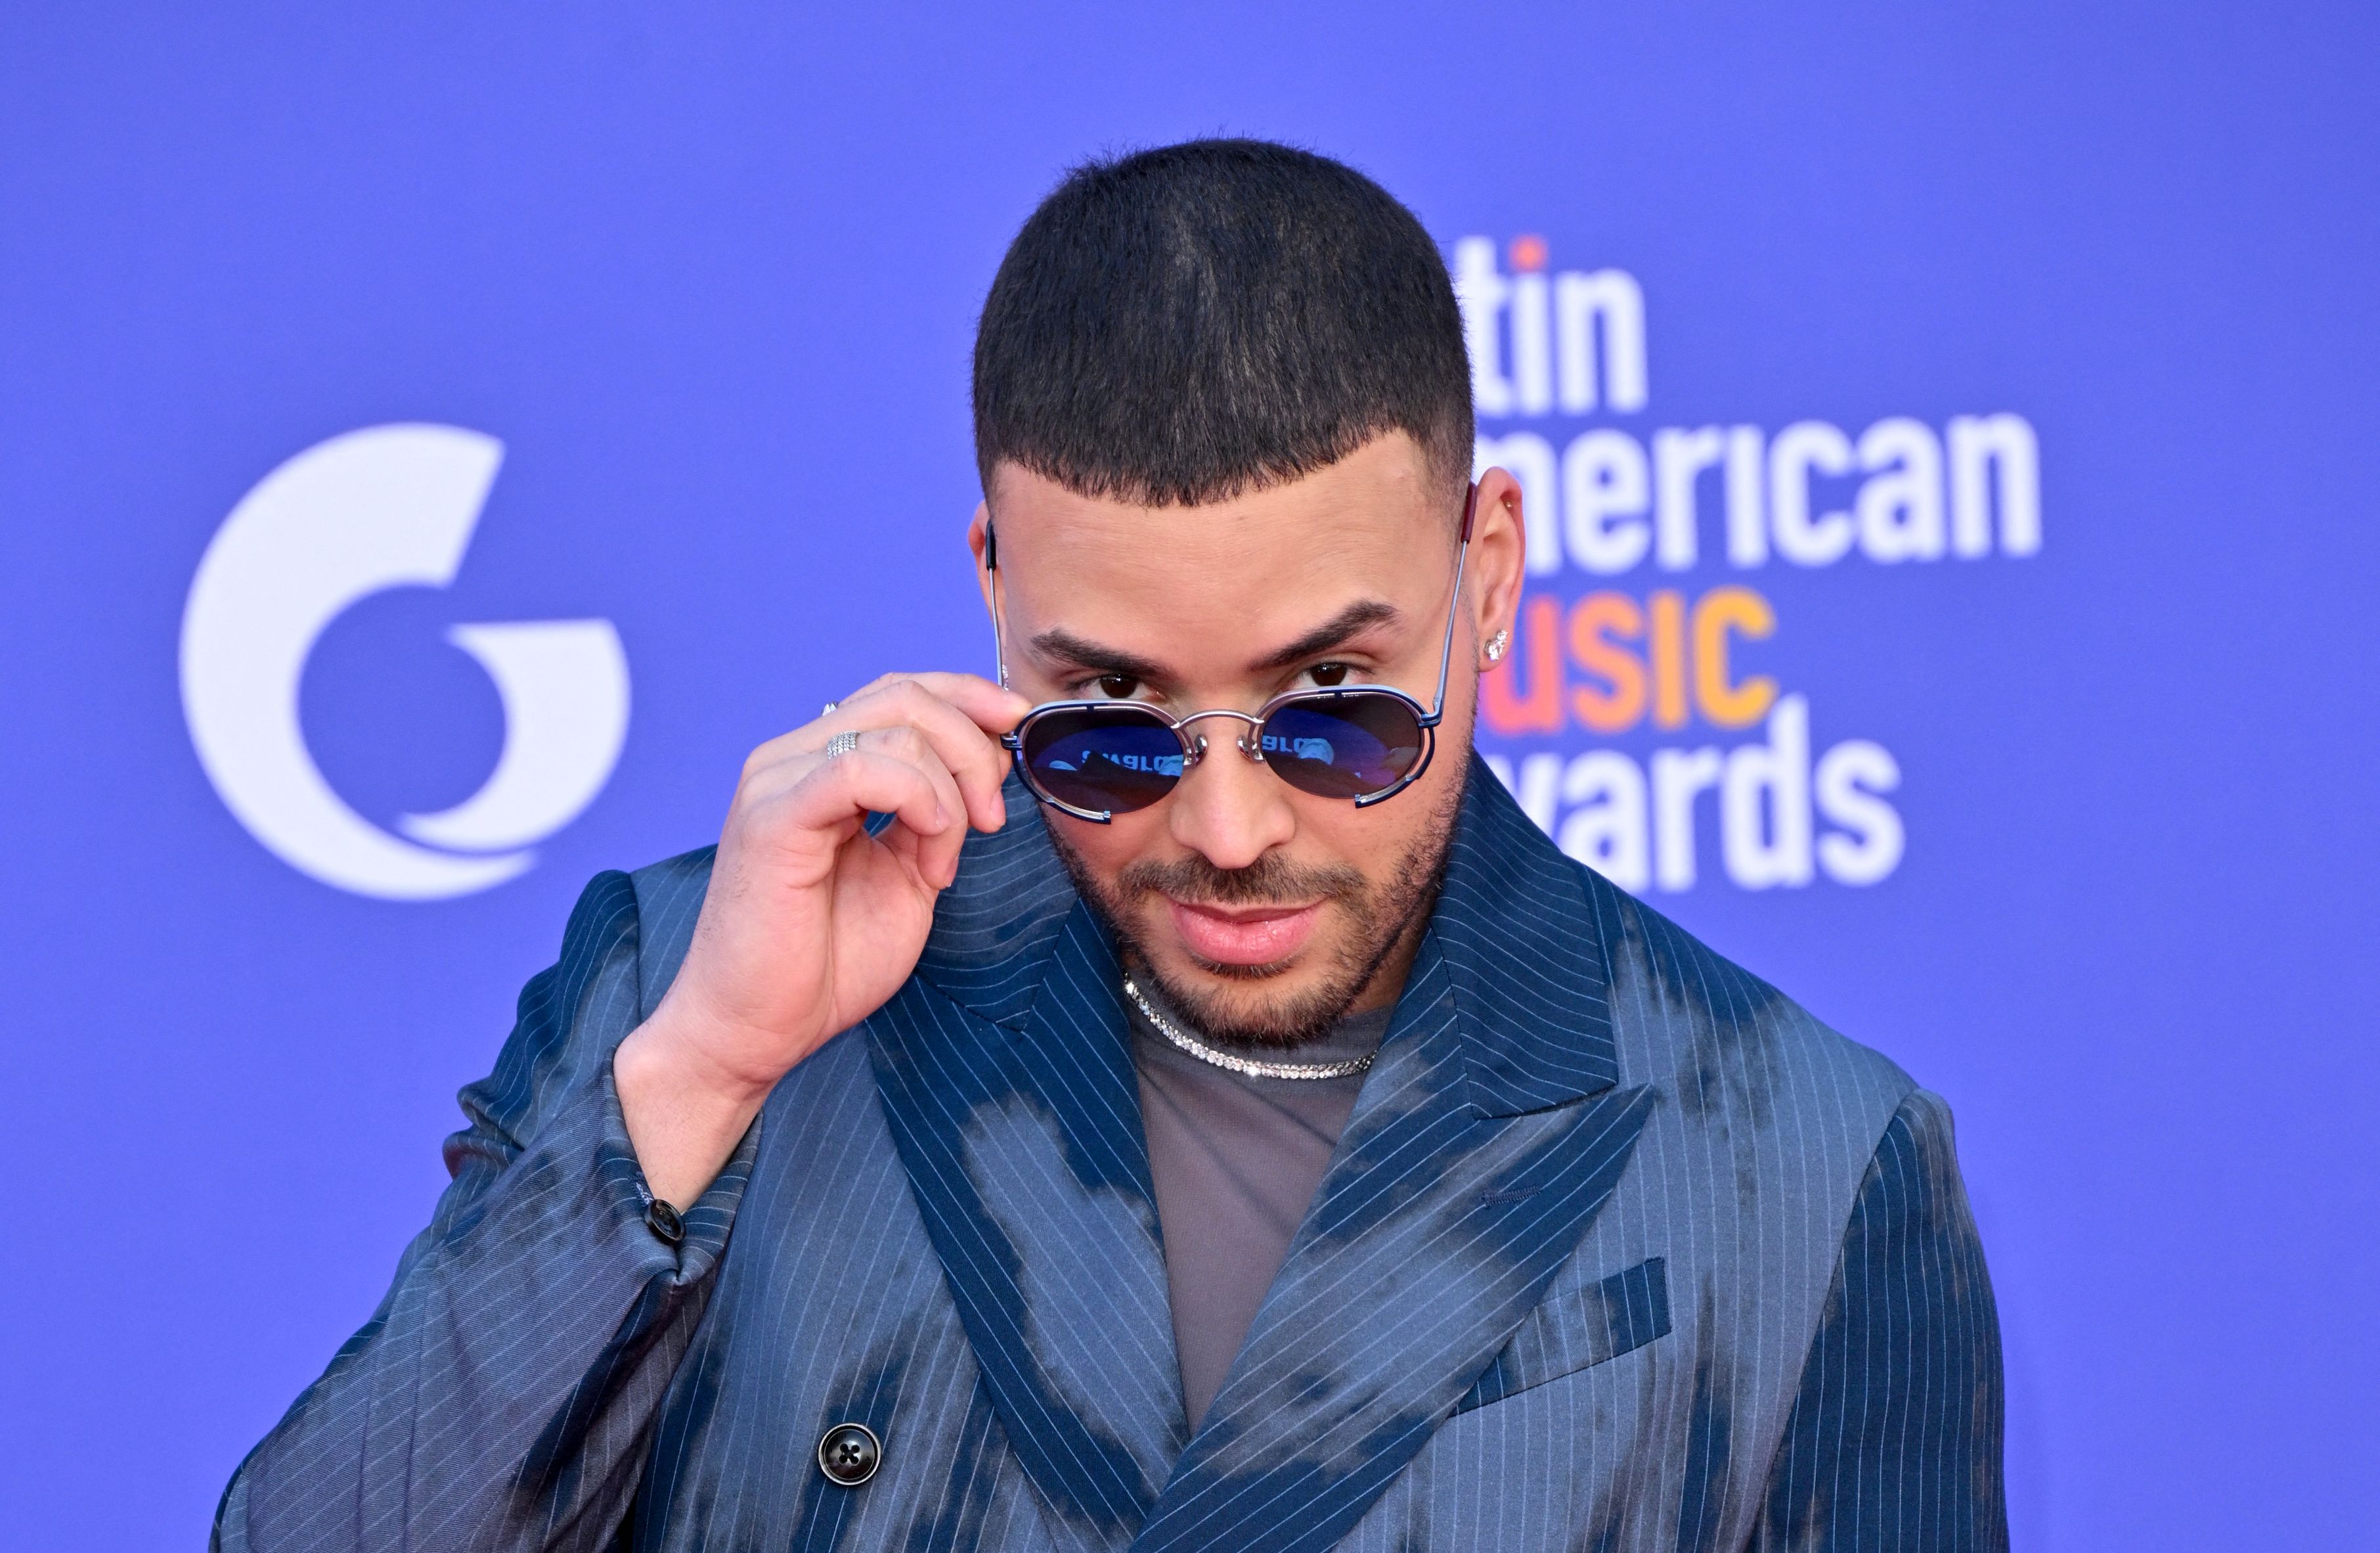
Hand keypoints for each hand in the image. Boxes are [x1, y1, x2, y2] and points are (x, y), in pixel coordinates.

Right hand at [615, 672, 1028, 1204]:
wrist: (757, 1028)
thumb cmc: (823, 962)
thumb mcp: (906, 875)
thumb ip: (937, 816)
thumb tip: (985, 764)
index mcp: (821, 766)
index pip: (901, 692)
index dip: (968, 698)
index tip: (1017, 728)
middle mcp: (793, 759)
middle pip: (907, 698)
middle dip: (974, 750)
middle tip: (991, 819)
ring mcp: (777, 781)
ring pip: (896, 728)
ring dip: (950, 793)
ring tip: (941, 864)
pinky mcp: (771, 815)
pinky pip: (860, 769)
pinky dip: (917, 801)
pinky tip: (925, 852)